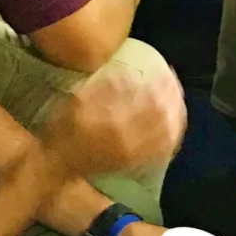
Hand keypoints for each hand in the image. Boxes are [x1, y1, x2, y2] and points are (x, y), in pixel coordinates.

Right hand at [51, 65, 185, 177]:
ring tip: (178, 102)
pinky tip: (172, 127)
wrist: (57, 164)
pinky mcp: (134, 164)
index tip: (167, 72)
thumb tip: (131, 75)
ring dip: (177, 117)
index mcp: (118, 122)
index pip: (153, 102)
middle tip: (176, 84)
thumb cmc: (64, 128)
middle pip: (165, 118)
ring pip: (168, 135)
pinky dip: (171, 137)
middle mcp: (132, 140)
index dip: (163, 86)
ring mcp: (135, 155)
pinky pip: (161, 151)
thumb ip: (107, 88)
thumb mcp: (80, 100)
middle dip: (174, 99)